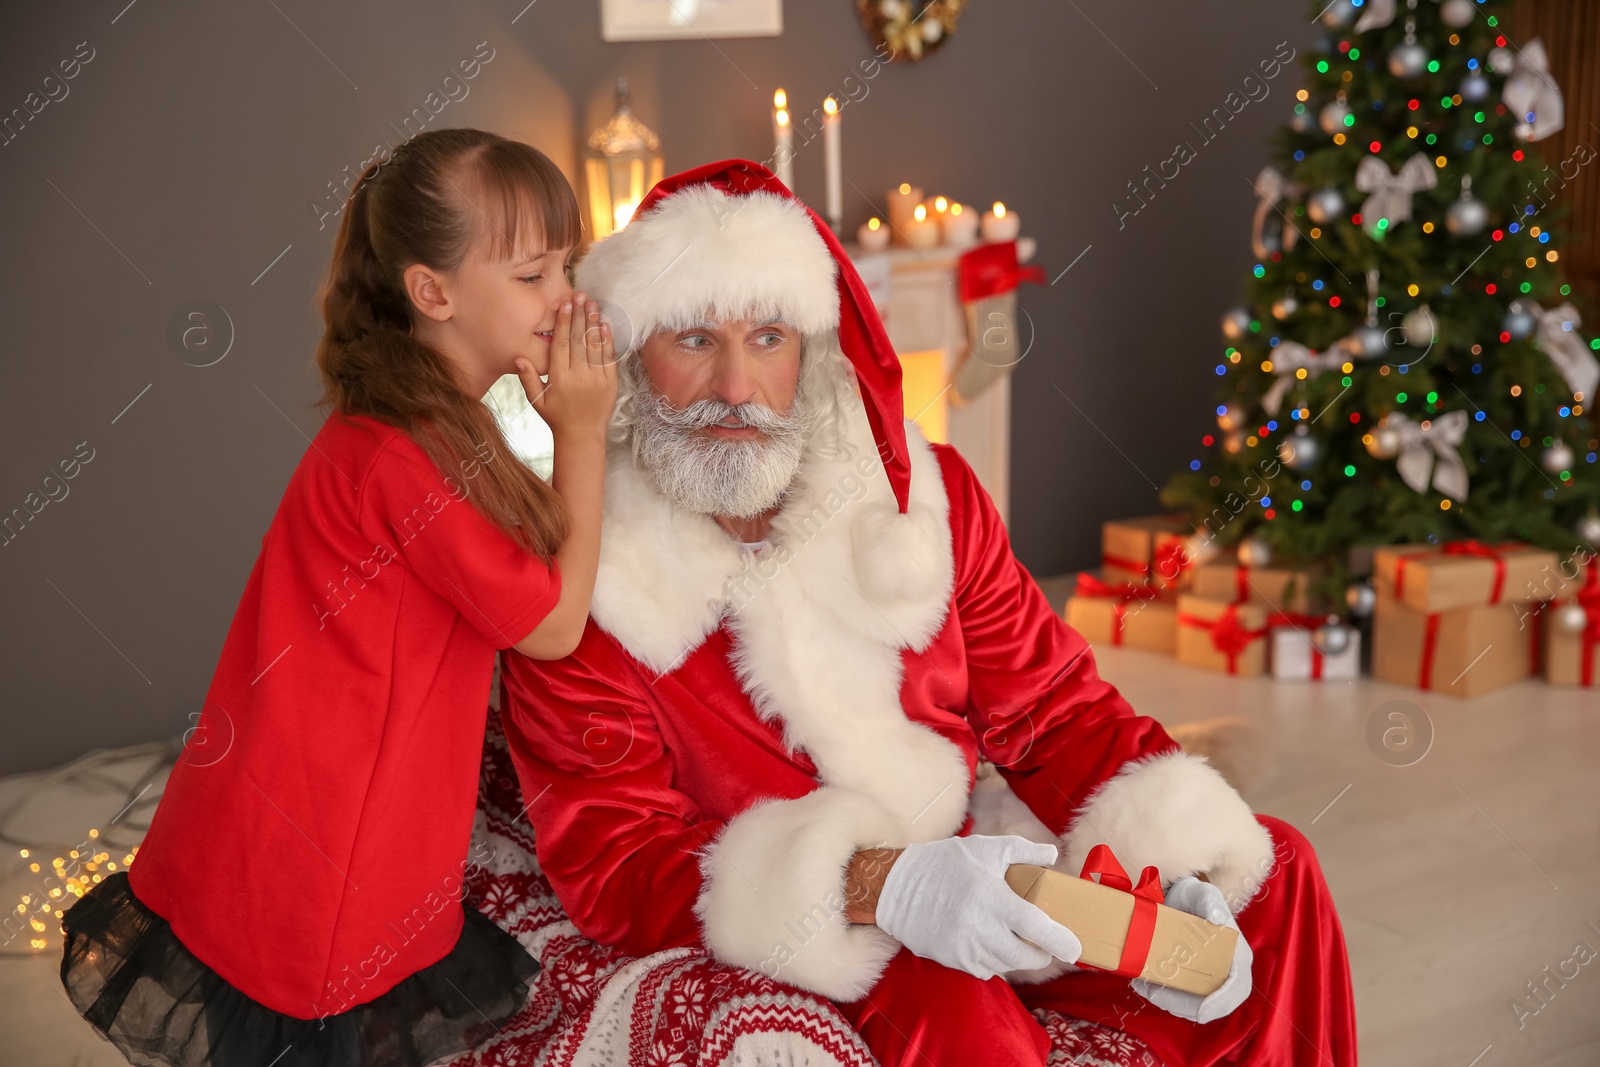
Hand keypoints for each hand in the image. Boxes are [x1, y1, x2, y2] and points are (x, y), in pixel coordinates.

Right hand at [520, 292, 616, 438]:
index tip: (564, 304)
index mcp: (559, 379)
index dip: (563, 322)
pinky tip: (604, 324)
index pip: (560, 344)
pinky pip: (609, 358)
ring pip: (594, 346)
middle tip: (580, 295)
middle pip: (578, 340)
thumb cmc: (556, 417)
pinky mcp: (610, 383)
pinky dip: (607, 340)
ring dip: (593, 323)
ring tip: (592, 304)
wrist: (582, 436)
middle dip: (579, 315)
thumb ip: (528, 378)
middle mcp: (579, 377)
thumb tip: (517, 357)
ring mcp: (597, 380)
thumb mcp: (536, 400)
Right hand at [873, 835, 1082, 981]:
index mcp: (989, 896)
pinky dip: (993, 961)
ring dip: (1016, 958)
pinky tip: (989, 944)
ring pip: (1003, 964)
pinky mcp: (950, 958)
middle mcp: (977, 925)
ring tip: (1016, 941)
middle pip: (1022, 956)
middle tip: (1045, 947)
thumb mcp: (984, 847)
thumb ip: (1022, 850)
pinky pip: (983, 968)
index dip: (1058, 940)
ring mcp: (962, 946)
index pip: (1033, 925)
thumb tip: (1052, 855)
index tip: (1075, 948)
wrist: (896, 886)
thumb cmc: (945, 863)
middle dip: (1040, 955)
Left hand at [1131, 875, 1252, 1022]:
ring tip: (1142, 985)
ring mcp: (1208, 980)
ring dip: (1166, 1002)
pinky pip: (1178, 999)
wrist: (1177, 900)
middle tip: (1153, 993)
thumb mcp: (1202, 893)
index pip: (1237, 987)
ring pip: (1191, 1006)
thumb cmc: (1193, 896)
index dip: (1222, 1002)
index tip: (1201, 1013)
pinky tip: (1141, 983)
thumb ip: (1209, 902)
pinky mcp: (1190, 983)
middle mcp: (1227, 973)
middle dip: (1182, 1005)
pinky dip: (1159, 996)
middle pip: (1212, 1005)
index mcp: (1237, 955)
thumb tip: (1216, 918)